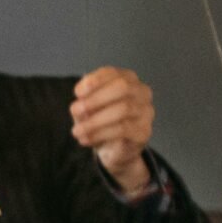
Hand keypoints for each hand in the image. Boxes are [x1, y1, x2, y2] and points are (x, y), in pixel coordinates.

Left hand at [70, 66, 154, 195]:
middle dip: (96, 99)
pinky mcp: (143, 131)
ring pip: (123, 109)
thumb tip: (79, 105)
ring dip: (95, 121)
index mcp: (128, 79)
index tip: (77, 93)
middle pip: (122, 87)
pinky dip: (100, 134)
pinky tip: (87, 139)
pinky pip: (123, 129)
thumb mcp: (88, 107)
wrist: (113, 149)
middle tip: (76, 111)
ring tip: (77, 131)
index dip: (94, 81)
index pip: (113, 73)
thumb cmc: (101, 122)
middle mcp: (141, 92)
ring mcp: (146, 112)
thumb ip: (84, 100)